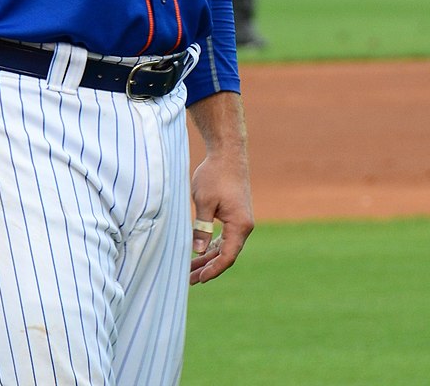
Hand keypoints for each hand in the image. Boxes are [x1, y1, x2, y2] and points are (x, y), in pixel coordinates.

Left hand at [189, 149, 253, 284]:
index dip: (213, 270)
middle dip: (208, 267)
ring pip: (224, 246)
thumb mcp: (204, 201)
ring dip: (209, 257)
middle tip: (190, 279)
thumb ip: (201, 227)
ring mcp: (241, 221)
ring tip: (190, 269)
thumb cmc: (214, 175)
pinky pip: (225, 236)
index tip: (199, 279)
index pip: (227, 256)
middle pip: (226, 254)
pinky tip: (200, 252)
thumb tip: (197, 251)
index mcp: (240, 225)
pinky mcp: (235, 215)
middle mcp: (244, 226)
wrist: (228, 154)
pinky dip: (212, 245)